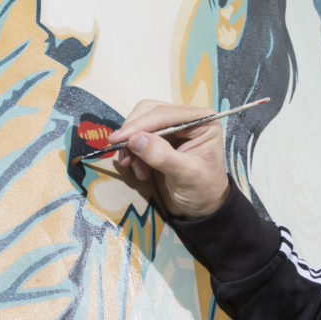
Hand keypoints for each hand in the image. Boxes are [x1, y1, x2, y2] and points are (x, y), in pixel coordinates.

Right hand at [109, 100, 231, 218]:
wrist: (202, 207)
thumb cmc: (202, 190)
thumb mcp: (185, 174)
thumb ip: (162, 155)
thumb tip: (135, 139)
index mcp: (201, 120)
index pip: (165, 114)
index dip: (140, 125)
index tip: (118, 139)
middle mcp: (187, 118)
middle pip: (149, 112)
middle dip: (133, 134)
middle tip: (124, 157)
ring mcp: (173, 127)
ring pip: (140, 123)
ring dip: (131, 145)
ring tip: (133, 167)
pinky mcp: (161, 139)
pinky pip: (138, 137)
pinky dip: (134, 152)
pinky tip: (141, 172)